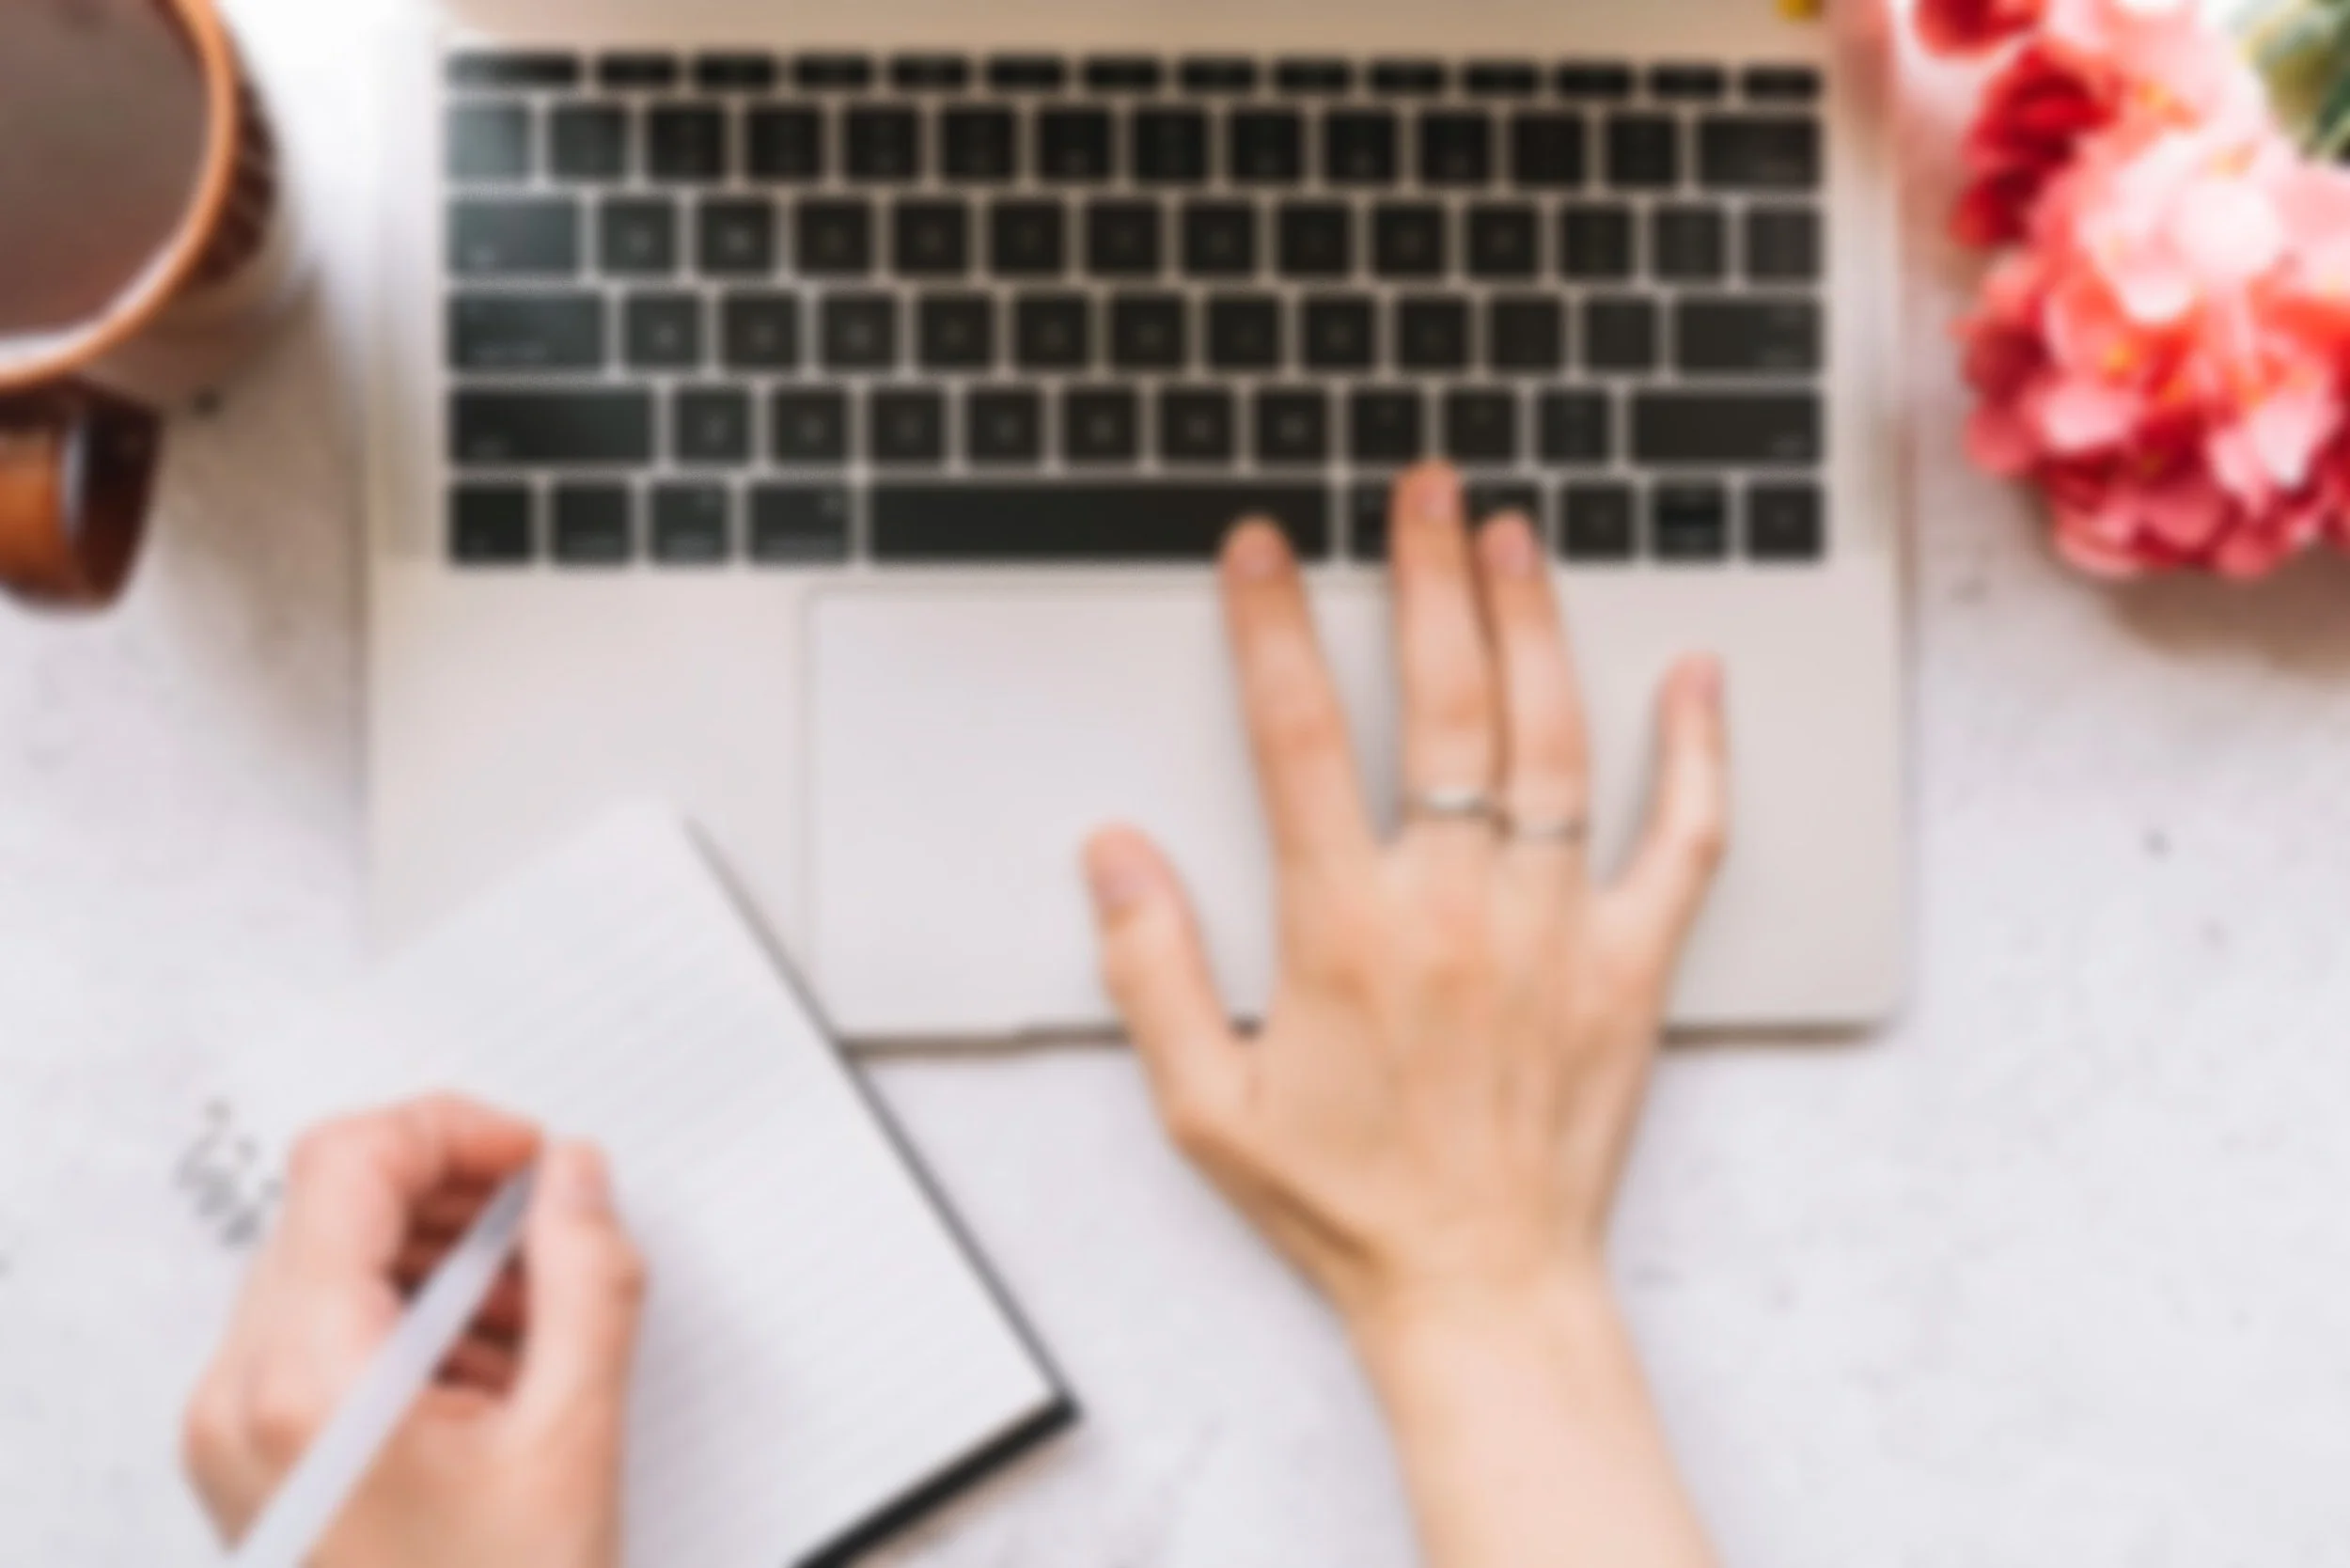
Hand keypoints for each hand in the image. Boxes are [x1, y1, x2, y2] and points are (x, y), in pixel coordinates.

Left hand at [184, 1097, 646, 1567]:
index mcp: (307, 1380)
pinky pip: (325, 1333)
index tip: (533, 1160)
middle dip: (458, 1203)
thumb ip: (586, 1278)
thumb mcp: (572, 1438)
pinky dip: (414, 1320)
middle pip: (334, 1207)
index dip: (453, 1131)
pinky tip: (499, 1372)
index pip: (347, 1164)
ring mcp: (236, 1433)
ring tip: (543, 1322)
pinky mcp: (257, 1461)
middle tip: (555, 1235)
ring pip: (331, 1264)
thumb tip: (573, 1177)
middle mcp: (241, 1397)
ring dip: (442, 1261)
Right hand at [1084, 463, 1727, 1330]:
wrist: (1477, 1288)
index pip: (1297, 737)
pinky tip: (1695, 676)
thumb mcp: (1202, 1104)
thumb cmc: (1345, 1203)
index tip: (1262, 547)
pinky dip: (1696, 755)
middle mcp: (1454, 911)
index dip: (1272, 625)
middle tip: (1420, 486)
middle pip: (1443, 704)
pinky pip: (1682, 844)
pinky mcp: (1630, 968)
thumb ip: (1146, 968)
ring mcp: (1553, 931)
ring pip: (1552, 744)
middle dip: (1426, 577)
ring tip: (1514, 534)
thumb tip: (1115, 851)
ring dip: (1535, 627)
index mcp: (1343, 931)